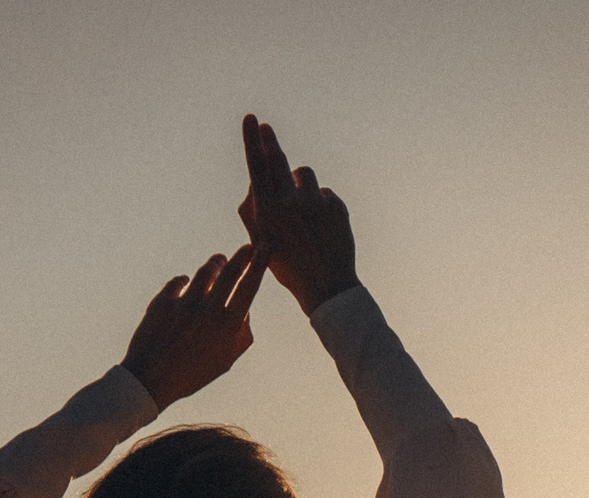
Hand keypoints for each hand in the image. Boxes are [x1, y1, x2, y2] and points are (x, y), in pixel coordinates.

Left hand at [120, 247, 265, 407]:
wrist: (150, 379)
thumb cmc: (192, 374)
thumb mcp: (225, 361)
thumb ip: (241, 335)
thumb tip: (246, 311)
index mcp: (227, 326)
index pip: (249, 287)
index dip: (259, 264)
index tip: (265, 247)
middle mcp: (207, 310)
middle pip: (229, 272)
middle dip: (242, 255)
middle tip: (247, 247)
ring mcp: (184, 304)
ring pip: (205, 272)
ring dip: (215, 264)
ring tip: (220, 261)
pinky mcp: (163, 301)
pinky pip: (179, 282)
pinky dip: (185, 281)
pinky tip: (187, 282)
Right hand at [236, 114, 357, 315]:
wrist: (327, 287)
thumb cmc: (288, 267)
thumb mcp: (261, 243)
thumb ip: (253, 212)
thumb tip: (253, 182)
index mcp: (267, 212)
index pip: (256, 167)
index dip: (252, 140)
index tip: (251, 119)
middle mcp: (289, 202)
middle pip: (279, 159)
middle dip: (270, 140)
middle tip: (266, 127)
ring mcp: (315, 202)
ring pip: (305, 175)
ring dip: (301, 185)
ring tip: (304, 210)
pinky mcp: (336, 206)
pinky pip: (325, 193)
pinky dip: (321, 204)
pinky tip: (322, 227)